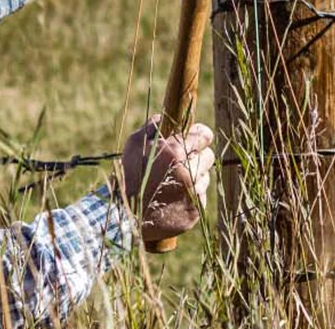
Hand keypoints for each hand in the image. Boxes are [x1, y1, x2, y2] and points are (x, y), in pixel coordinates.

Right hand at [122, 116, 214, 242]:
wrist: (126, 217)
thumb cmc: (128, 176)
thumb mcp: (134, 143)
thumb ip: (153, 125)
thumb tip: (166, 117)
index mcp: (176, 152)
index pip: (205, 135)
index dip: (199, 134)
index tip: (194, 136)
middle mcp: (189, 173)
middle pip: (208, 156)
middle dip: (197, 156)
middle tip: (182, 160)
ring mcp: (193, 194)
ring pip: (205, 177)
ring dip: (195, 176)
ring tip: (174, 181)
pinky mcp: (194, 212)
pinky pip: (200, 197)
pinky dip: (191, 195)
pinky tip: (174, 197)